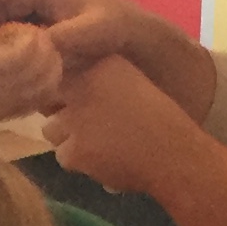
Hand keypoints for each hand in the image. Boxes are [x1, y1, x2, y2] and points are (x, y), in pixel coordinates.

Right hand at [0, 0, 216, 123]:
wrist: (133, 32)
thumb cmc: (115, 26)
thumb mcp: (91, 33)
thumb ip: (60, 39)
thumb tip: (31, 49)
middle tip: (2, 68)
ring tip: (15, 71)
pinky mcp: (26, 16)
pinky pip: (1, 31)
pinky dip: (6, 50)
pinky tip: (23, 69)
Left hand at [0, 28, 60, 123]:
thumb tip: (5, 65)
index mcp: (11, 109)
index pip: (46, 94)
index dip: (49, 73)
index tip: (42, 56)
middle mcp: (16, 101)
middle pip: (53, 80)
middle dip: (53, 57)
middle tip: (42, 39)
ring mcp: (10, 85)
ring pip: (48, 64)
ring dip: (44, 43)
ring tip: (33, 31)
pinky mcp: (1, 66)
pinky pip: (31, 49)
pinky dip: (30, 35)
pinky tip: (21, 28)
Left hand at [43, 55, 212, 200]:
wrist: (174, 153)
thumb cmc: (161, 119)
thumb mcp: (132, 82)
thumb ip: (101, 78)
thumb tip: (68, 87)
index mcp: (101, 65)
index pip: (62, 71)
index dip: (67, 90)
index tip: (80, 101)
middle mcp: (83, 85)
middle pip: (53, 101)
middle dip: (66, 114)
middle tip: (91, 125)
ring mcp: (75, 118)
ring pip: (52, 129)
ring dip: (69, 137)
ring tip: (97, 143)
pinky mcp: (75, 149)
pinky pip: (62, 156)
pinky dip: (79, 160)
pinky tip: (100, 159)